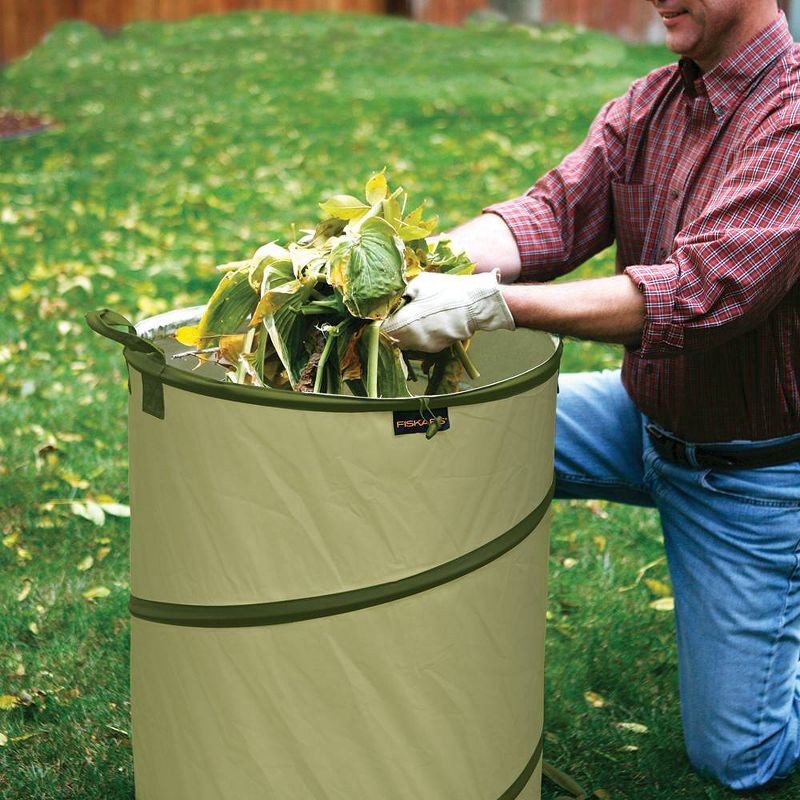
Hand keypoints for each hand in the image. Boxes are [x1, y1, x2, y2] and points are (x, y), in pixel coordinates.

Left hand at [382, 270, 514, 351]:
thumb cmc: (446, 290)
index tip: (378, 313)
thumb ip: (398, 294)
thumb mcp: (418, 284)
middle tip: (393, 312)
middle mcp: (412, 341)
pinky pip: (419, 343)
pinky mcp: (436, 348)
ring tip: (411, 313)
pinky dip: (417, 333)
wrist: (477, 304)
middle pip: (390, 339)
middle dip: (389, 327)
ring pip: (404, 342)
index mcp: (404, 324)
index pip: (379, 331)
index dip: (377, 322)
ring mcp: (425, 347)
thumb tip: (384, 301)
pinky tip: (425, 319)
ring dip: (403, 331)